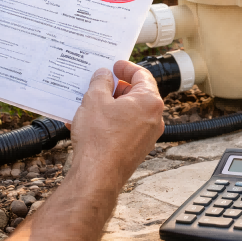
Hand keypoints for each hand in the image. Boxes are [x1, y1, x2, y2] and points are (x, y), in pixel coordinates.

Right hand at [68, 61, 163, 194]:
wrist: (98, 175)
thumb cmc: (99, 138)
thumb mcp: (94, 100)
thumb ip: (100, 82)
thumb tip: (104, 75)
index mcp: (150, 101)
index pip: (142, 74)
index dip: (126, 67)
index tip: (115, 64)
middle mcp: (154, 118)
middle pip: (136, 94)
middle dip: (116, 88)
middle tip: (99, 83)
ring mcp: (147, 136)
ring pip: (128, 113)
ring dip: (109, 106)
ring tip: (89, 103)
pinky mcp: (137, 149)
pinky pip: (124, 128)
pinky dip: (109, 122)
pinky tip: (87, 123)